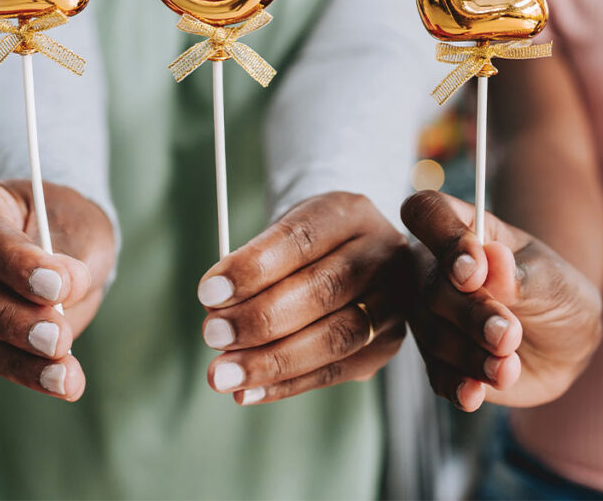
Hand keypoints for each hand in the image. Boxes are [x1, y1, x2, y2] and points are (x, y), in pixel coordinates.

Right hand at [0, 178, 115, 400]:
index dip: (15, 261)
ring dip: (21, 356)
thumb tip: (63, 294)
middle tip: (59, 338)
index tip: (57, 285)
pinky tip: (63, 381)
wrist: (62, 237)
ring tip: (66, 374)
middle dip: (12, 318)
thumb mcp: (78, 222)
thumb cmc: (66, 220)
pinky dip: (27, 371)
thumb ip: (69, 253)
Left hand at [197, 192, 407, 404]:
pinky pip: (337, 370)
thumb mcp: (285, 231)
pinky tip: (249, 391)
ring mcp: (394, 300)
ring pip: (336, 336)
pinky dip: (288, 385)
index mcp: (351, 212)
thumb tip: (217, 307)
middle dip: (261, 318)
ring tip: (224, 374)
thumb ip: (255, 264)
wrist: (355, 256)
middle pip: (324, 289)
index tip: (209, 292)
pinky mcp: (388, 342)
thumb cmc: (308, 245)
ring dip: (273, 361)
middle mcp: (384, 253)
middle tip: (213, 334)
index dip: (255, 266)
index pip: (302, 238)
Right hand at [401, 190, 602, 411]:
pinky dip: (457, 384)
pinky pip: (436, 373)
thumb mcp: (552, 280)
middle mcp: (435, 267)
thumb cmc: (557, 293)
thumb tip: (492, 260)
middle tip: (509, 335)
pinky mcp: (439, 358)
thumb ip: (519, 276)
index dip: (442, 237)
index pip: (427, 212)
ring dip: (470, 353)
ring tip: (509, 367)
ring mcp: (432, 314)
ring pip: (431, 332)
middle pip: (429, 283)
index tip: (475, 271)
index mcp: (461, 227)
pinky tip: (476, 392)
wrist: (565, 342)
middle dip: (469, 314)